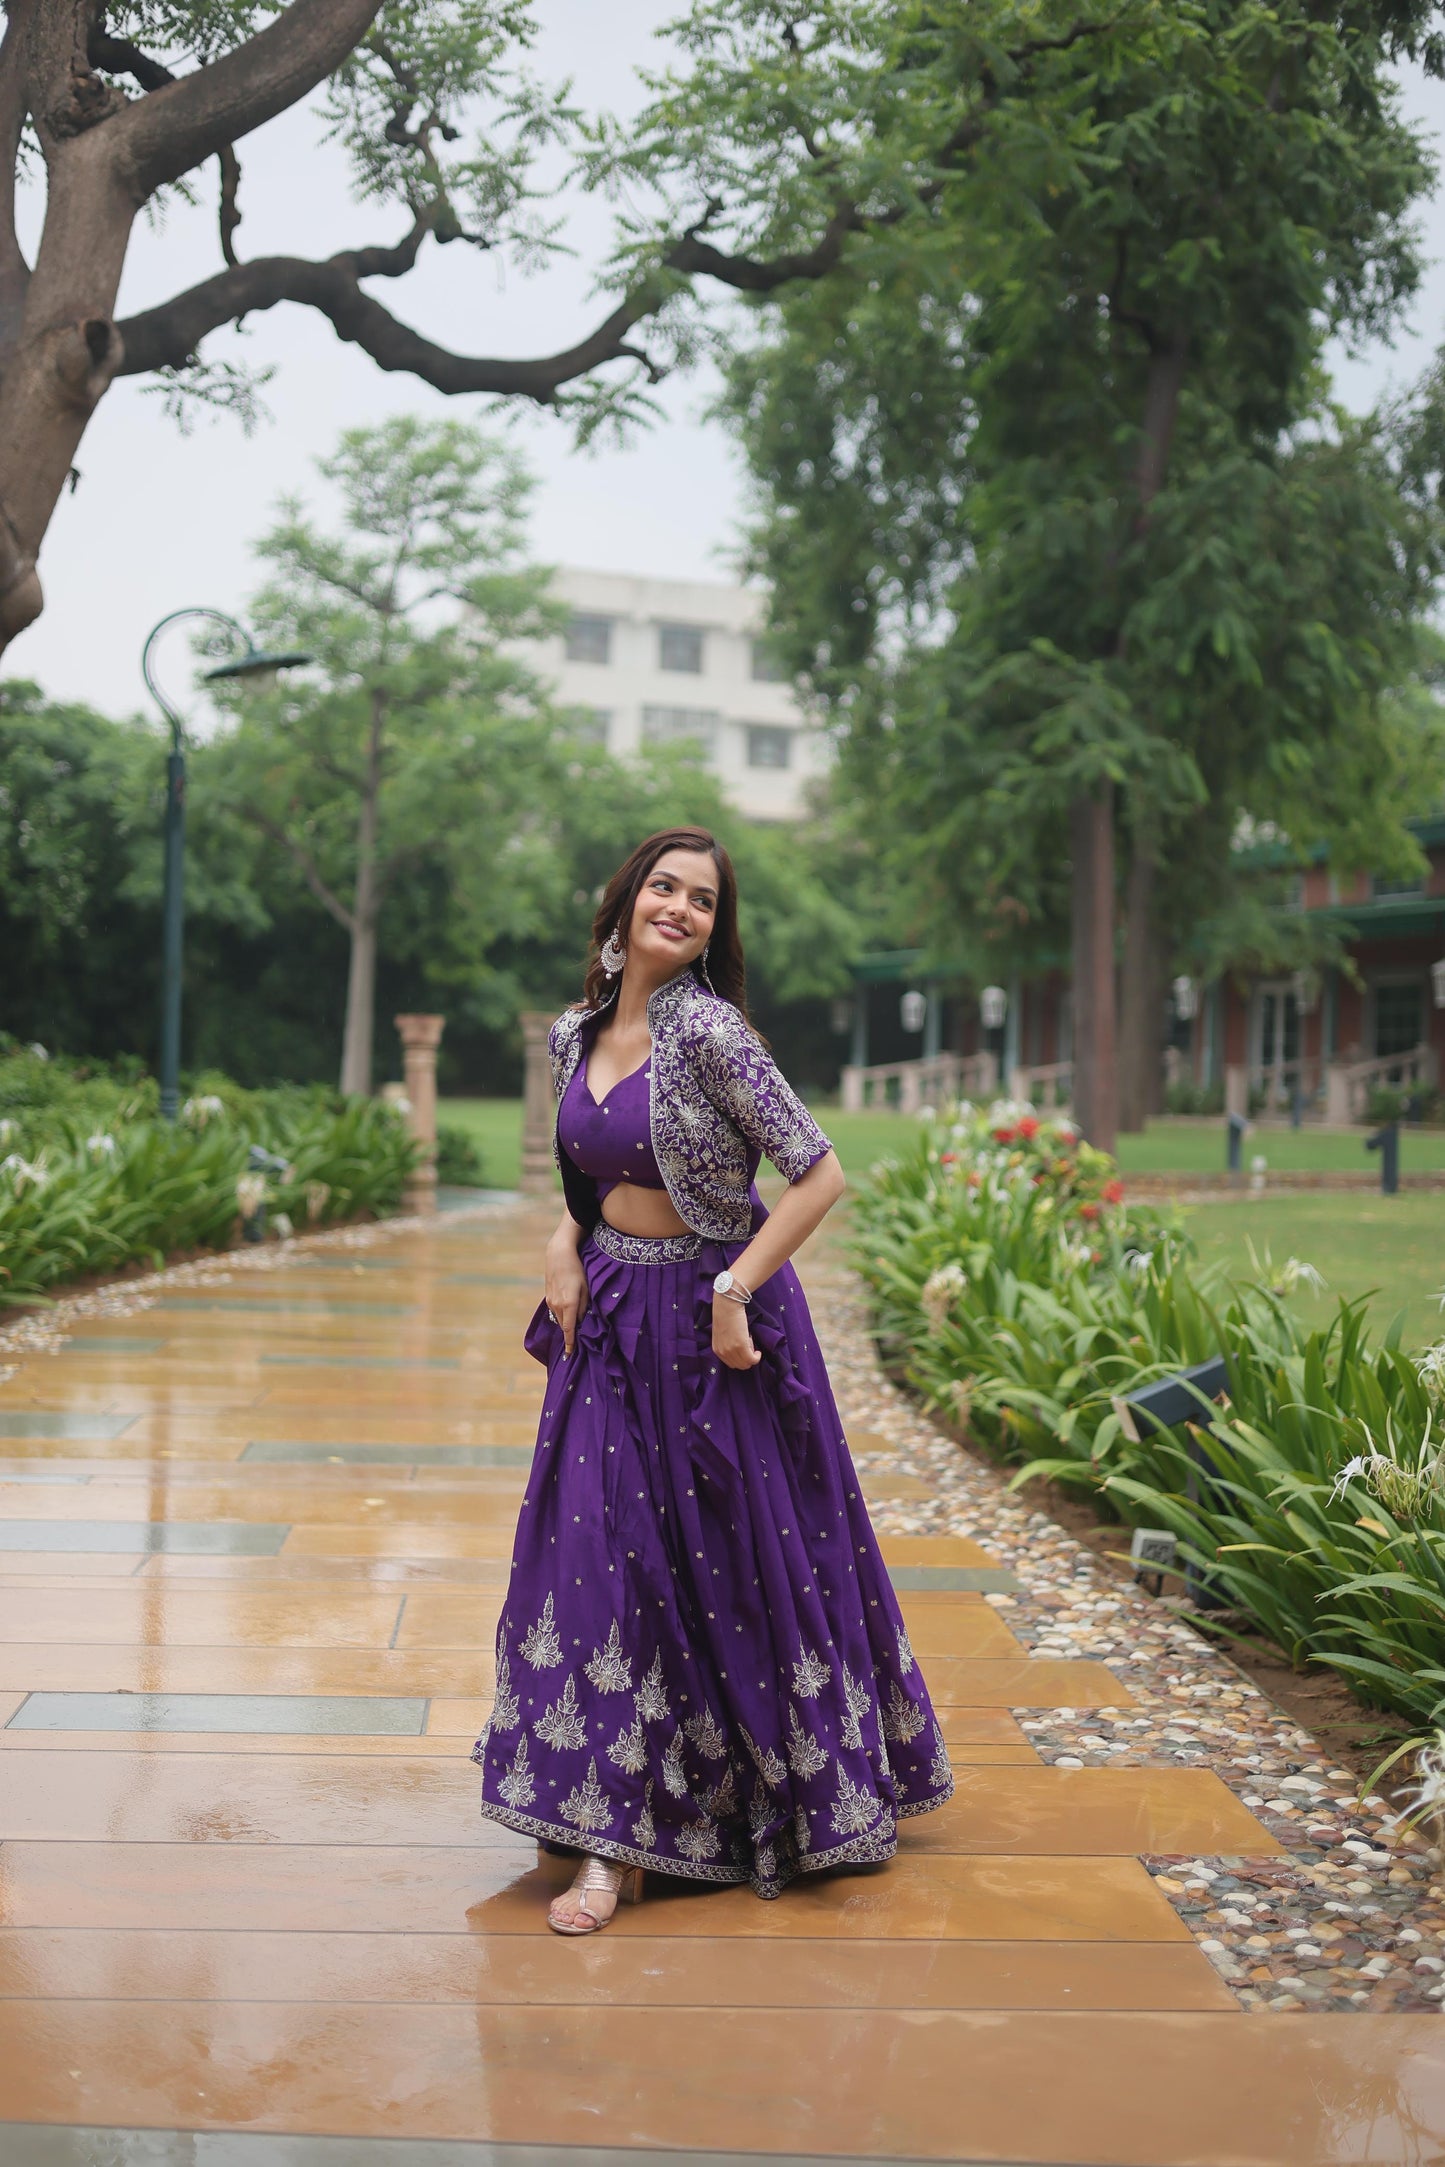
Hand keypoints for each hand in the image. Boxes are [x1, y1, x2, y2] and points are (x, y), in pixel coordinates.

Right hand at [544, 1232, 588, 1356]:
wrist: (558, 1255)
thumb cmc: (577, 1269)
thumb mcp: (586, 1288)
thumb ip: (584, 1306)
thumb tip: (582, 1321)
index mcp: (569, 1304)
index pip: (569, 1329)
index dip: (570, 1343)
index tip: (570, 1354)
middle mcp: (557, 1305)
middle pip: (564, 1326)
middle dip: (569, 1334)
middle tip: (577, 1343)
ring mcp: (550, 1301)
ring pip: (559, 1318)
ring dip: (566, 1323)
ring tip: (574, 1328)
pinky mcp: (548, 1296)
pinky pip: (555, 1311)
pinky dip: (562, 1315)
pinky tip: (568, 1312)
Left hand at [712, 1293, 760, 1370]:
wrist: (727, 1305)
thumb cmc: (725, 1316)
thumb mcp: (722, 1334)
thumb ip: (727, 1344)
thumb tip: (740, 1350)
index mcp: (717, 1350)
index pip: (731, 1364)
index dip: (740, 1358)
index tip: (744, 1348)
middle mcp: (723, 1352)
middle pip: (739, 1366)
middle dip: (746, 1357)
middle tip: (749, 1344)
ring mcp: (732, 1350)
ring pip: (746, 1363)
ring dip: (752, 1356)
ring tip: (751, 1343)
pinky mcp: (741, 1345)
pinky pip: (752, 1359)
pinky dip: (757, 1357)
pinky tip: (758, 1351)